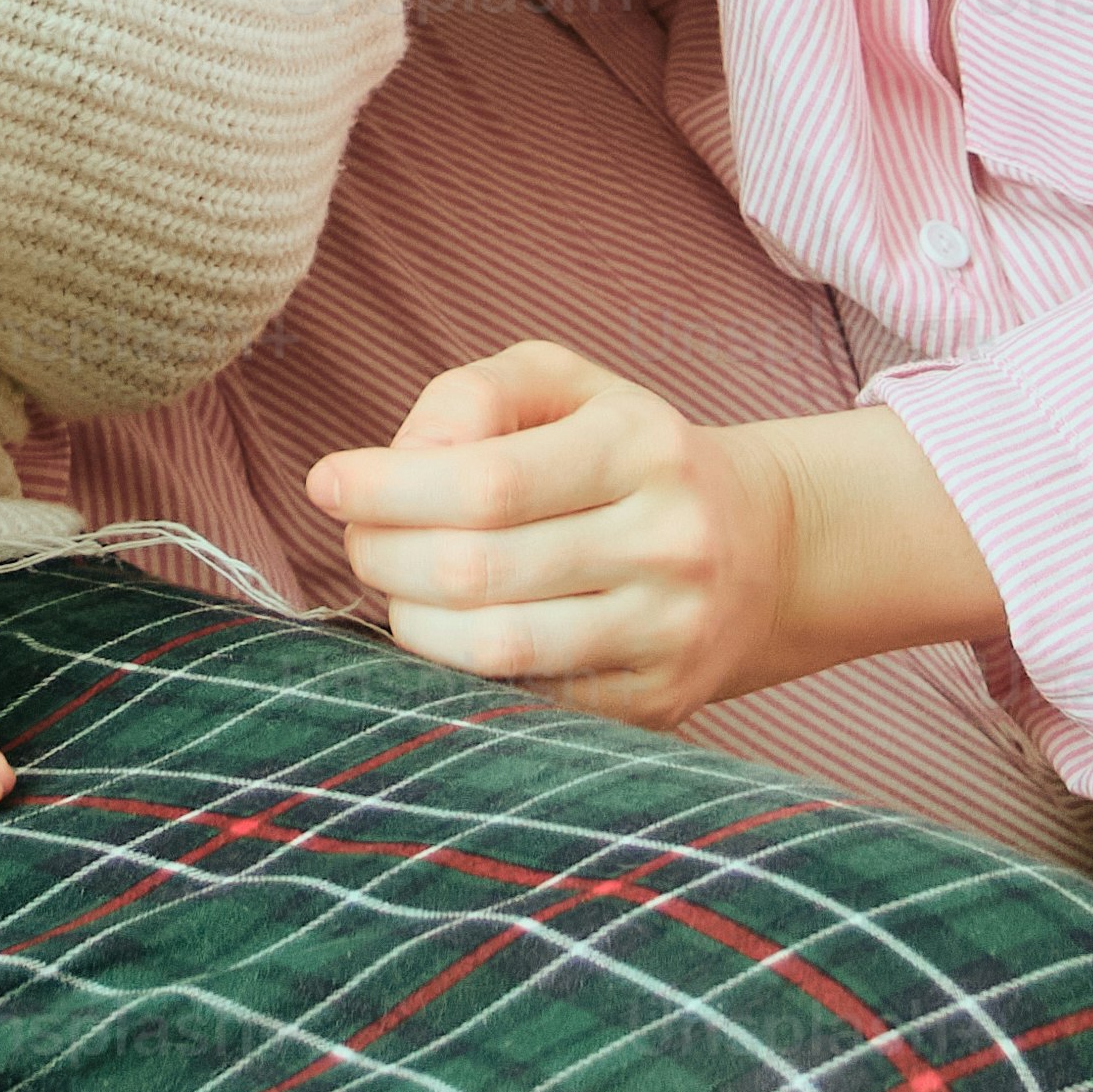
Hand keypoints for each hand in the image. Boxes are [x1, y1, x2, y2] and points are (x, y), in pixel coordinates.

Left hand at [305, 342, 807, 724]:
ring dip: (412, 623)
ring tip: (398, 588)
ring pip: (496, 647)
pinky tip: (450, 637)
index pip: (487, 480)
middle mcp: (668, 541)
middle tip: (362, 539)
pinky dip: (464, 673)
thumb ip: (473, 395)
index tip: (328, 483)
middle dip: (385, 556)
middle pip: (477, 569)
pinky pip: (529, 700)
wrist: (764, 549)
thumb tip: (403, 460)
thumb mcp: (566, 388)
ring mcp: (669, 632)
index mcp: (642, 446)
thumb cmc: (627, 455)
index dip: (388, 488)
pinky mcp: (659, 703)